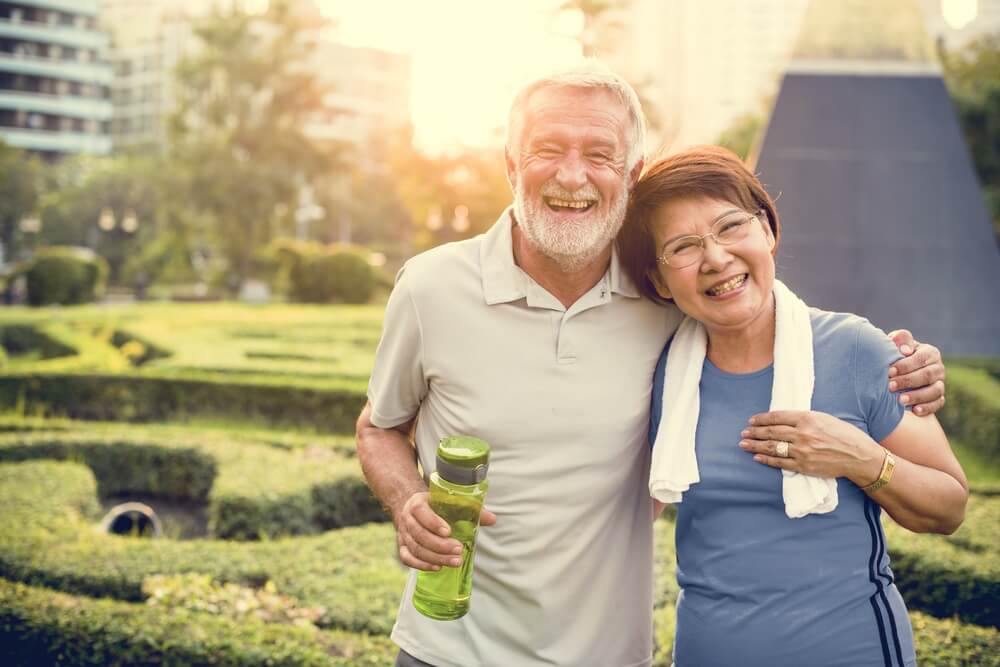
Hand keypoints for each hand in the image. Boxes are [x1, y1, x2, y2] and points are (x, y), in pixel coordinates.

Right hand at [393, 492, 496, 571]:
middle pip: (420, 535)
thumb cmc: (435, 505)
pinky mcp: (402, 547)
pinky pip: (407, 558)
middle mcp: (407, 519)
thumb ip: (470, 509)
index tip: (449, 531)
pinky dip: (421, 565)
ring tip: (454, 562)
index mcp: (417, 504)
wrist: (411, 507)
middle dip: (440, 545)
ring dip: (435, 557)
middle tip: (459, 550)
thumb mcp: (449, 501)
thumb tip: (492, 519)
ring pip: (415, 549)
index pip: (422, 513)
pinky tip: (437, 567)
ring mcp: (403, 534)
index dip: (434, 523)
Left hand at [739, 410, 883, 484]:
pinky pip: (780, 463)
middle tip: (743, 432)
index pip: (777, 417)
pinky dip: (767, 459)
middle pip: (771, 432)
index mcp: (808, 419)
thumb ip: (803, 419)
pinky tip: (757, 457)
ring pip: (772, 447)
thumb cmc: (844, 434)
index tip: (751, 420)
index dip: (761, 419)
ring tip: (744, 444)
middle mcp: (803, 434)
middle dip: (754, 432)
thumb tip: (782, 420)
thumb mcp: (824, 418)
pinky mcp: (804, 466)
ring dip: (755, 445)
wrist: (859, 456)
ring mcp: (802, 451)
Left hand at [887, 329, 945, 415]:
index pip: (920, 359)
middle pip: (927, 375)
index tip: (889, 371)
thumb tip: (905, 350)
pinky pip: (938, 404)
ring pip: (935, 391)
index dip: (905, 365)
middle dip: (908, 381)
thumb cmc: (896, 354)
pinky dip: (928, 408)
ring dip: (918, 396)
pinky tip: (915, 411)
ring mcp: (940, 383)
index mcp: (930, 353)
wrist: (897, 371)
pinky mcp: (938, 397)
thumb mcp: (896, 342)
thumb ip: (900, 339)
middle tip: (890, 386)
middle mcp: (938, 368)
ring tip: (900, 400)